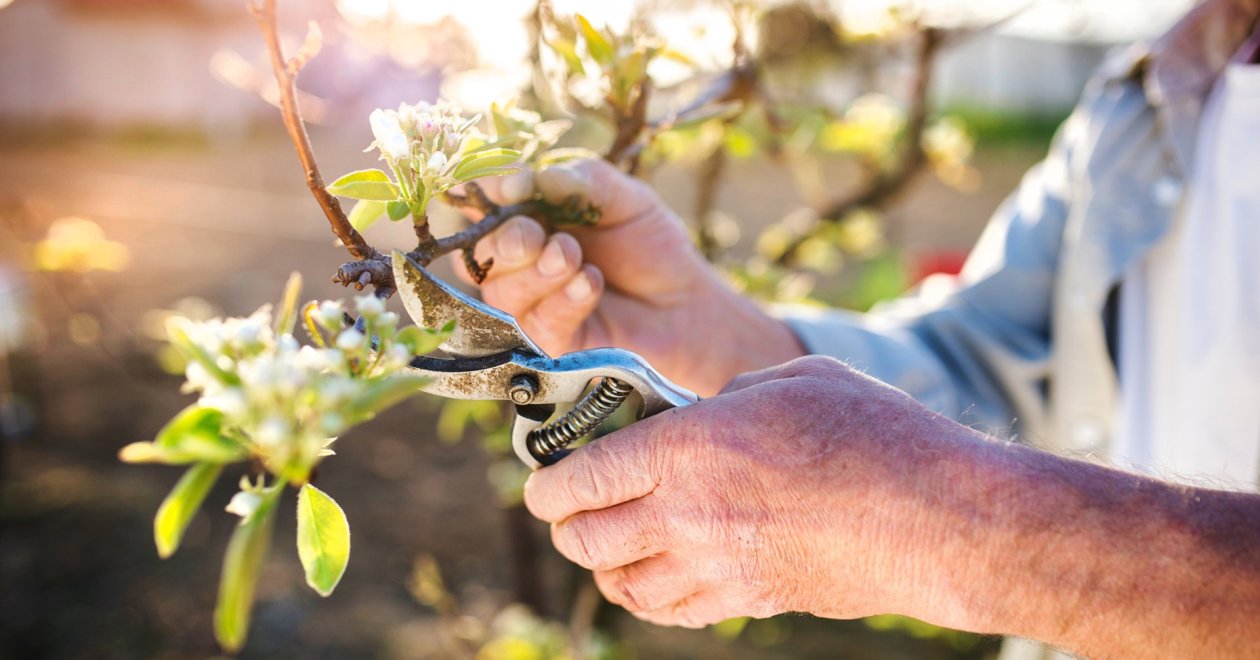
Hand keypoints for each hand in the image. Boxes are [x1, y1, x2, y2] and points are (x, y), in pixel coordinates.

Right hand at [456, 159, 803, 395]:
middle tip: (536, 235)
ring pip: (501, 291)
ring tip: (574, 257)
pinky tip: (591, 284)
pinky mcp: (548, 343)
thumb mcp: (625, 198)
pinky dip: (562, 300)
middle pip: (479, 254)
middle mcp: (519, 262)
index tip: (509, 187)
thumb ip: (579, 181)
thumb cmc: (652, 246)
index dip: (484, 194)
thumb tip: (527, 179)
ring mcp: (530, 304)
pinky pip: (536, 323)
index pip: (484, 203)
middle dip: (505, 241)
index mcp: (528, 217)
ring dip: (536, 272)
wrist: (686, 302)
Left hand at [522, 356, 974, 627]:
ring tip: (606, 547)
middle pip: (587, 537)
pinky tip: (653, 580)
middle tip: (567, 512)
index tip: (540, 486)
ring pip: (621, 585)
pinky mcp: (750, 600)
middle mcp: (688, 513)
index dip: (548, 485)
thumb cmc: (875, 433)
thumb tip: (702, 411)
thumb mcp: (792, 378)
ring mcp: (717, 566)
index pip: (584, 476)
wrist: (939, 518)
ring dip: (602, 566)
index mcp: (690, 447)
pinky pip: (672, 612)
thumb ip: (729, 393)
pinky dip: (647, 598)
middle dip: (565, 526)